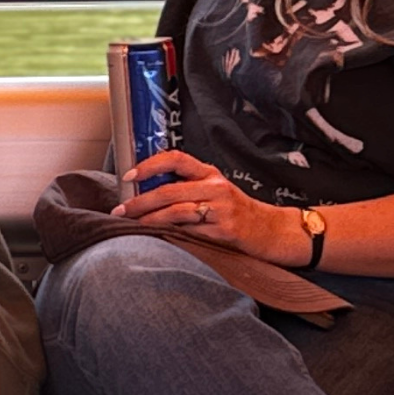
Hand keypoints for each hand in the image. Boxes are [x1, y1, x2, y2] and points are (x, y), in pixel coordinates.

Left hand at [113, 149, 307, 265]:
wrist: (274, 231)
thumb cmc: (237, 212)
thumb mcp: (215, 192)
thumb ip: (187, 188)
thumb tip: (144, 192)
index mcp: (210, 174)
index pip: (176, 159)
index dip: (150, 165)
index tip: (129, 175)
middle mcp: (215, 187)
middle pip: (169, 190)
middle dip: (139, 201)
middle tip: (120, 209)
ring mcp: (221, 209)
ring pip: (176, 211)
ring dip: (149, 218)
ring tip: (132, 223)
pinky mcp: (225, 230)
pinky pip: (189, 230)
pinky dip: (169, 233)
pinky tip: (156, 235)